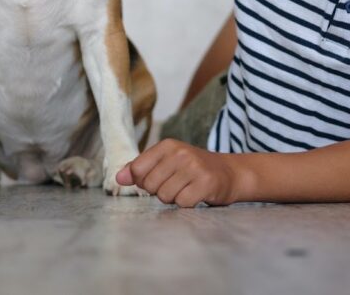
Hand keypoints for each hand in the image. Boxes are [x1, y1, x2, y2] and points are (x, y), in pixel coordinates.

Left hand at [115, 139, 245, 207]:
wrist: (230, 173)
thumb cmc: (193, 169)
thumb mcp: (167, 162)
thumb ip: (141, 168)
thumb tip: (118, 178)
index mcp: (168, 145)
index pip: (137, 169)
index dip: (142, 181)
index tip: (157, 179)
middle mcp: (180, 153)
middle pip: (149, 185)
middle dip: (159, 191)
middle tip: (176, 184)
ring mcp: (194, 167)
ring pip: (165, 196)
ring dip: (174, 198)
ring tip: (186, 188)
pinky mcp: (206, 183)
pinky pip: (182, 203)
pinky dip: (187, 204)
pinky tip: (196, 194)